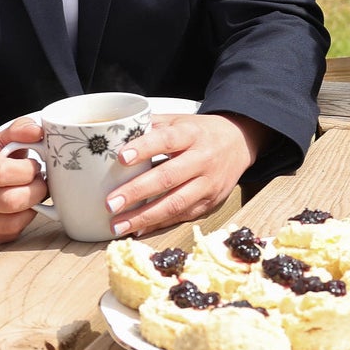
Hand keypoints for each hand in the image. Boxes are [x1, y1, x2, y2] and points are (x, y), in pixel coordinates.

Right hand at [0, 121, 50, 246]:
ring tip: (30, 196)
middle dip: (36, 192)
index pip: (2, 173)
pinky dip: (19, 224)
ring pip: (9, 224)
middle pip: (9, 202)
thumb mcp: (1, 139)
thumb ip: (21, 130)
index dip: (28, 172)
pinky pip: (3, 237)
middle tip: (39, 184)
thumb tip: (37, 131)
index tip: (35, 168)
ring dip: (30, 210)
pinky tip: (17, 211)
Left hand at [103, 113, 265, 237]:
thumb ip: (151, 125)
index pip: (167, 140)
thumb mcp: (180, 120)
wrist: (239, 143)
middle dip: (136, 192)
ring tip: (117, 225)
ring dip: (144, 217)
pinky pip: (182, 216)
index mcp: (192, 134)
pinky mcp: (210, 201)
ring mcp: (208, 183)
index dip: (144, 148)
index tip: (121, 158)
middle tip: (110, 203)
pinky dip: (159, 224)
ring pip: (176, 203)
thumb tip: (114, 135)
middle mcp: (203, 159)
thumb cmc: (201, 132)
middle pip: (169, 177)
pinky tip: (138, 229)